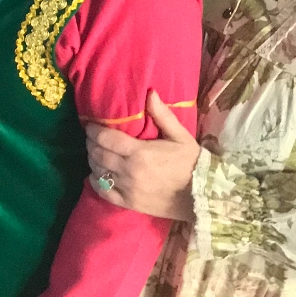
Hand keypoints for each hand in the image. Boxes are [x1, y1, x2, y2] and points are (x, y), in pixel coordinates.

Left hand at [85, 91, 200, 220]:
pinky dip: (95, 181)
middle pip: (97, 154)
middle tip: (93, 137)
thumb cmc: (192, 163)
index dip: (93, 130)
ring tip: (96, 153)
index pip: (105, 138)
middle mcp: (129, 171)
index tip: (90, 125)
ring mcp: (127, 189)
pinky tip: (96, 175)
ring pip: (97, 171)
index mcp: (139, 152)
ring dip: (93, 160)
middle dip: (91, 143)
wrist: (205, 196)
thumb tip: (150, 92)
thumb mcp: (180, 136)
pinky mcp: (129, 203)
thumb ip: (162, 115)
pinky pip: (103, 192)